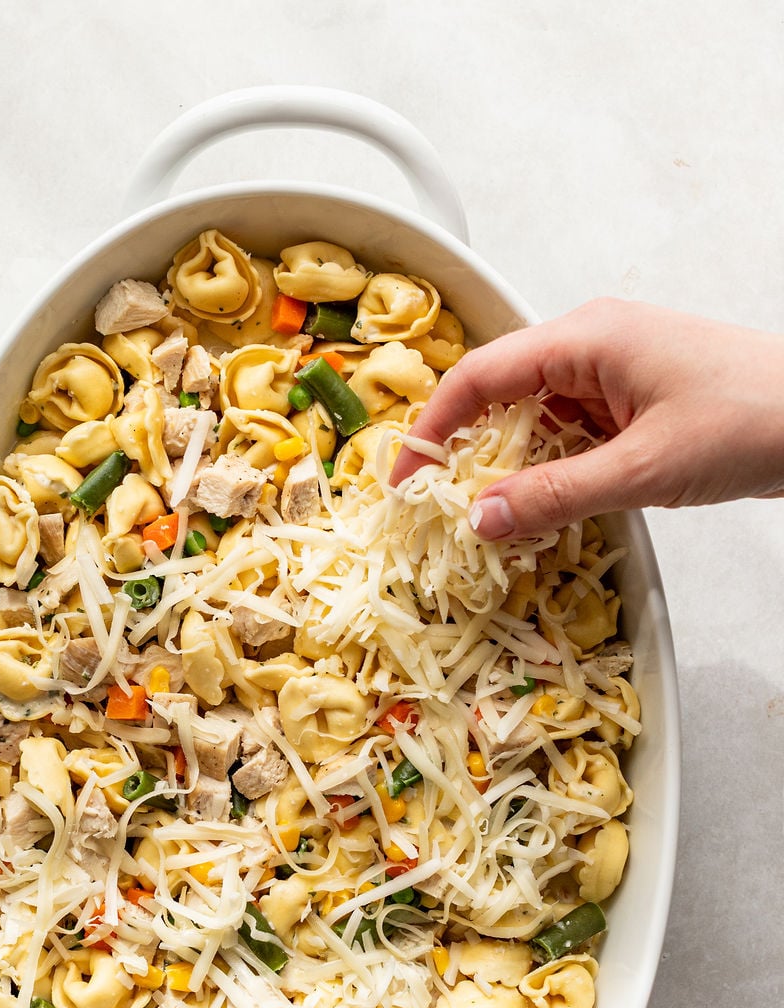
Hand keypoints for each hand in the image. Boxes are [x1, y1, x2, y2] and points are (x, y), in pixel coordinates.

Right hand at [390, 298, 783, 537]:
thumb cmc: (755, 419)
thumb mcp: (645, 469)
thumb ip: (557, 496)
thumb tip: (482, 519)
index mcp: (586, 336)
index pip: (479, 375)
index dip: (431, 429)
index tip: (404, 481)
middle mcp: (592, 345)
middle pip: (498, 397)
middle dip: (466, 455)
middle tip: (439, 513)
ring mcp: (614, 374)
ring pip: (534, 422)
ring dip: (510, 471)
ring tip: (490, 524)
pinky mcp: (634, 405)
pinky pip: (569, 436)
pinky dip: (549, 474)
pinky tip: (541, 512)